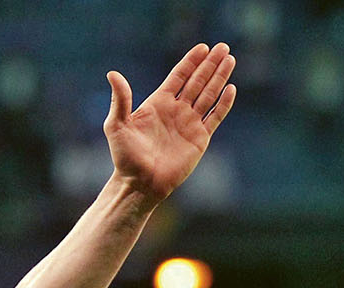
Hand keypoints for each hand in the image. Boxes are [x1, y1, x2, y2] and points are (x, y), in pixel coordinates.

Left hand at [103, 43, 237, 202]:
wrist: (140, 184)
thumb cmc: (125, 157)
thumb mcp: (116, 125)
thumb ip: (120, 99)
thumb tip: (112, 73)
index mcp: (158, 103)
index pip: (178, 77)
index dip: (190, 62)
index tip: (203, 47)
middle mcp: (176, 110)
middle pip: (197, 81)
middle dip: (210, 64)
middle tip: (223, 47)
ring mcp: (189, 123)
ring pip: (208, 95)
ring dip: (219, 78)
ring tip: (230, 60)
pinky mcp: (200, 138)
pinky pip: (215, 117)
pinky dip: (223, 103)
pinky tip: (230, 89)